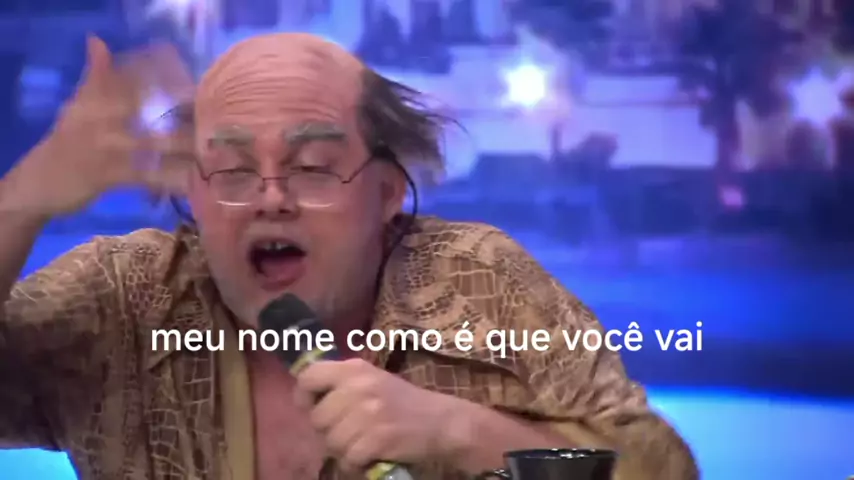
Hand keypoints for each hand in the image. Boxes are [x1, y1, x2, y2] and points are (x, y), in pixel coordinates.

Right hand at [0, 36, 195, 218]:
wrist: (41, 181)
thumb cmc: (68, 142)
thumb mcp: (78, 107)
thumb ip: (95, 77)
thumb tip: (97, 41)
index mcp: (96, 98)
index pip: (135, 81)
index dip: (168, 83)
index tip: (197, 89)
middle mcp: (100, 117)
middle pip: (148, 108)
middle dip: (181, 113)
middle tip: (210, 120)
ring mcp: (103, 146)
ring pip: (151, 141)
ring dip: (181, 145)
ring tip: (208, 147)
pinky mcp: (106, 175)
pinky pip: (145, 175)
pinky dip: (168, 179)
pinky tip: (190, 181)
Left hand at [294, 359, 462, 472]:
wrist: (442, 421)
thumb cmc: (403, 402)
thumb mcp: (372, 381)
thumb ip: (341, 384)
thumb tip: (305, 396)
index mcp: (354, 369)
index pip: (308, 376)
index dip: (304, 396)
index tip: (314, 407)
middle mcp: (359, 386)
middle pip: (317, 418)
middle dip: (328, 431)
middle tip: (348, 432)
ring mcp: (369, 412)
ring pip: (331, 442)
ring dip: (343, 450)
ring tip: (361, 444)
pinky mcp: (378, 437)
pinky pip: (348, 458)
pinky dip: (356, 463)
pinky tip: (370, 456)